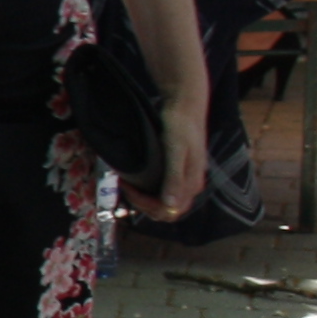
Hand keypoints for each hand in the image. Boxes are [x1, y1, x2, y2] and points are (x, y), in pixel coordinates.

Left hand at [125, 100, 209, 224]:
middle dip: (143, 204)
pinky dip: (149, 191)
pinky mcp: (180, 171)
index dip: (145, 204)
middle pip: (166, 211)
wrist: (186, 106)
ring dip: (144, 199)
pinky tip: (136, 181)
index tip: (128, 188)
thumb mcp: (176, 151)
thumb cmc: (181, 126)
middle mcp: (190, 185)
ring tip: (128, 184)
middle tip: (125, 186)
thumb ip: (174, 178)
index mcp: (192, 183)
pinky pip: (164, 191)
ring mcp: (185, 178)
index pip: (168, 211)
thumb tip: (170, 205)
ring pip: (164, 203)